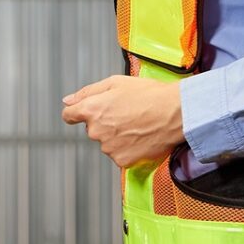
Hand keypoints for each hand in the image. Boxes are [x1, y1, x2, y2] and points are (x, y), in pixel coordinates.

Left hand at [61, 74, 185, 166]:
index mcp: (92, 109)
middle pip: (92, 128)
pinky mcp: (122, 160)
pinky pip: (119, 154)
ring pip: (107, 142)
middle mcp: (97, 131)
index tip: (82, 113)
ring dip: (116, 136)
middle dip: (104, 121)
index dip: (76, 112)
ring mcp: (109, 148)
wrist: (176, 113)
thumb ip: (87, 92)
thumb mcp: (116, 82)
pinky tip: (140, 136)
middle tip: (126, 112)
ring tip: (137, 124)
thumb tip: (68, 100)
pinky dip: (128, 148)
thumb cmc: (150, 95)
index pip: (69, 115)